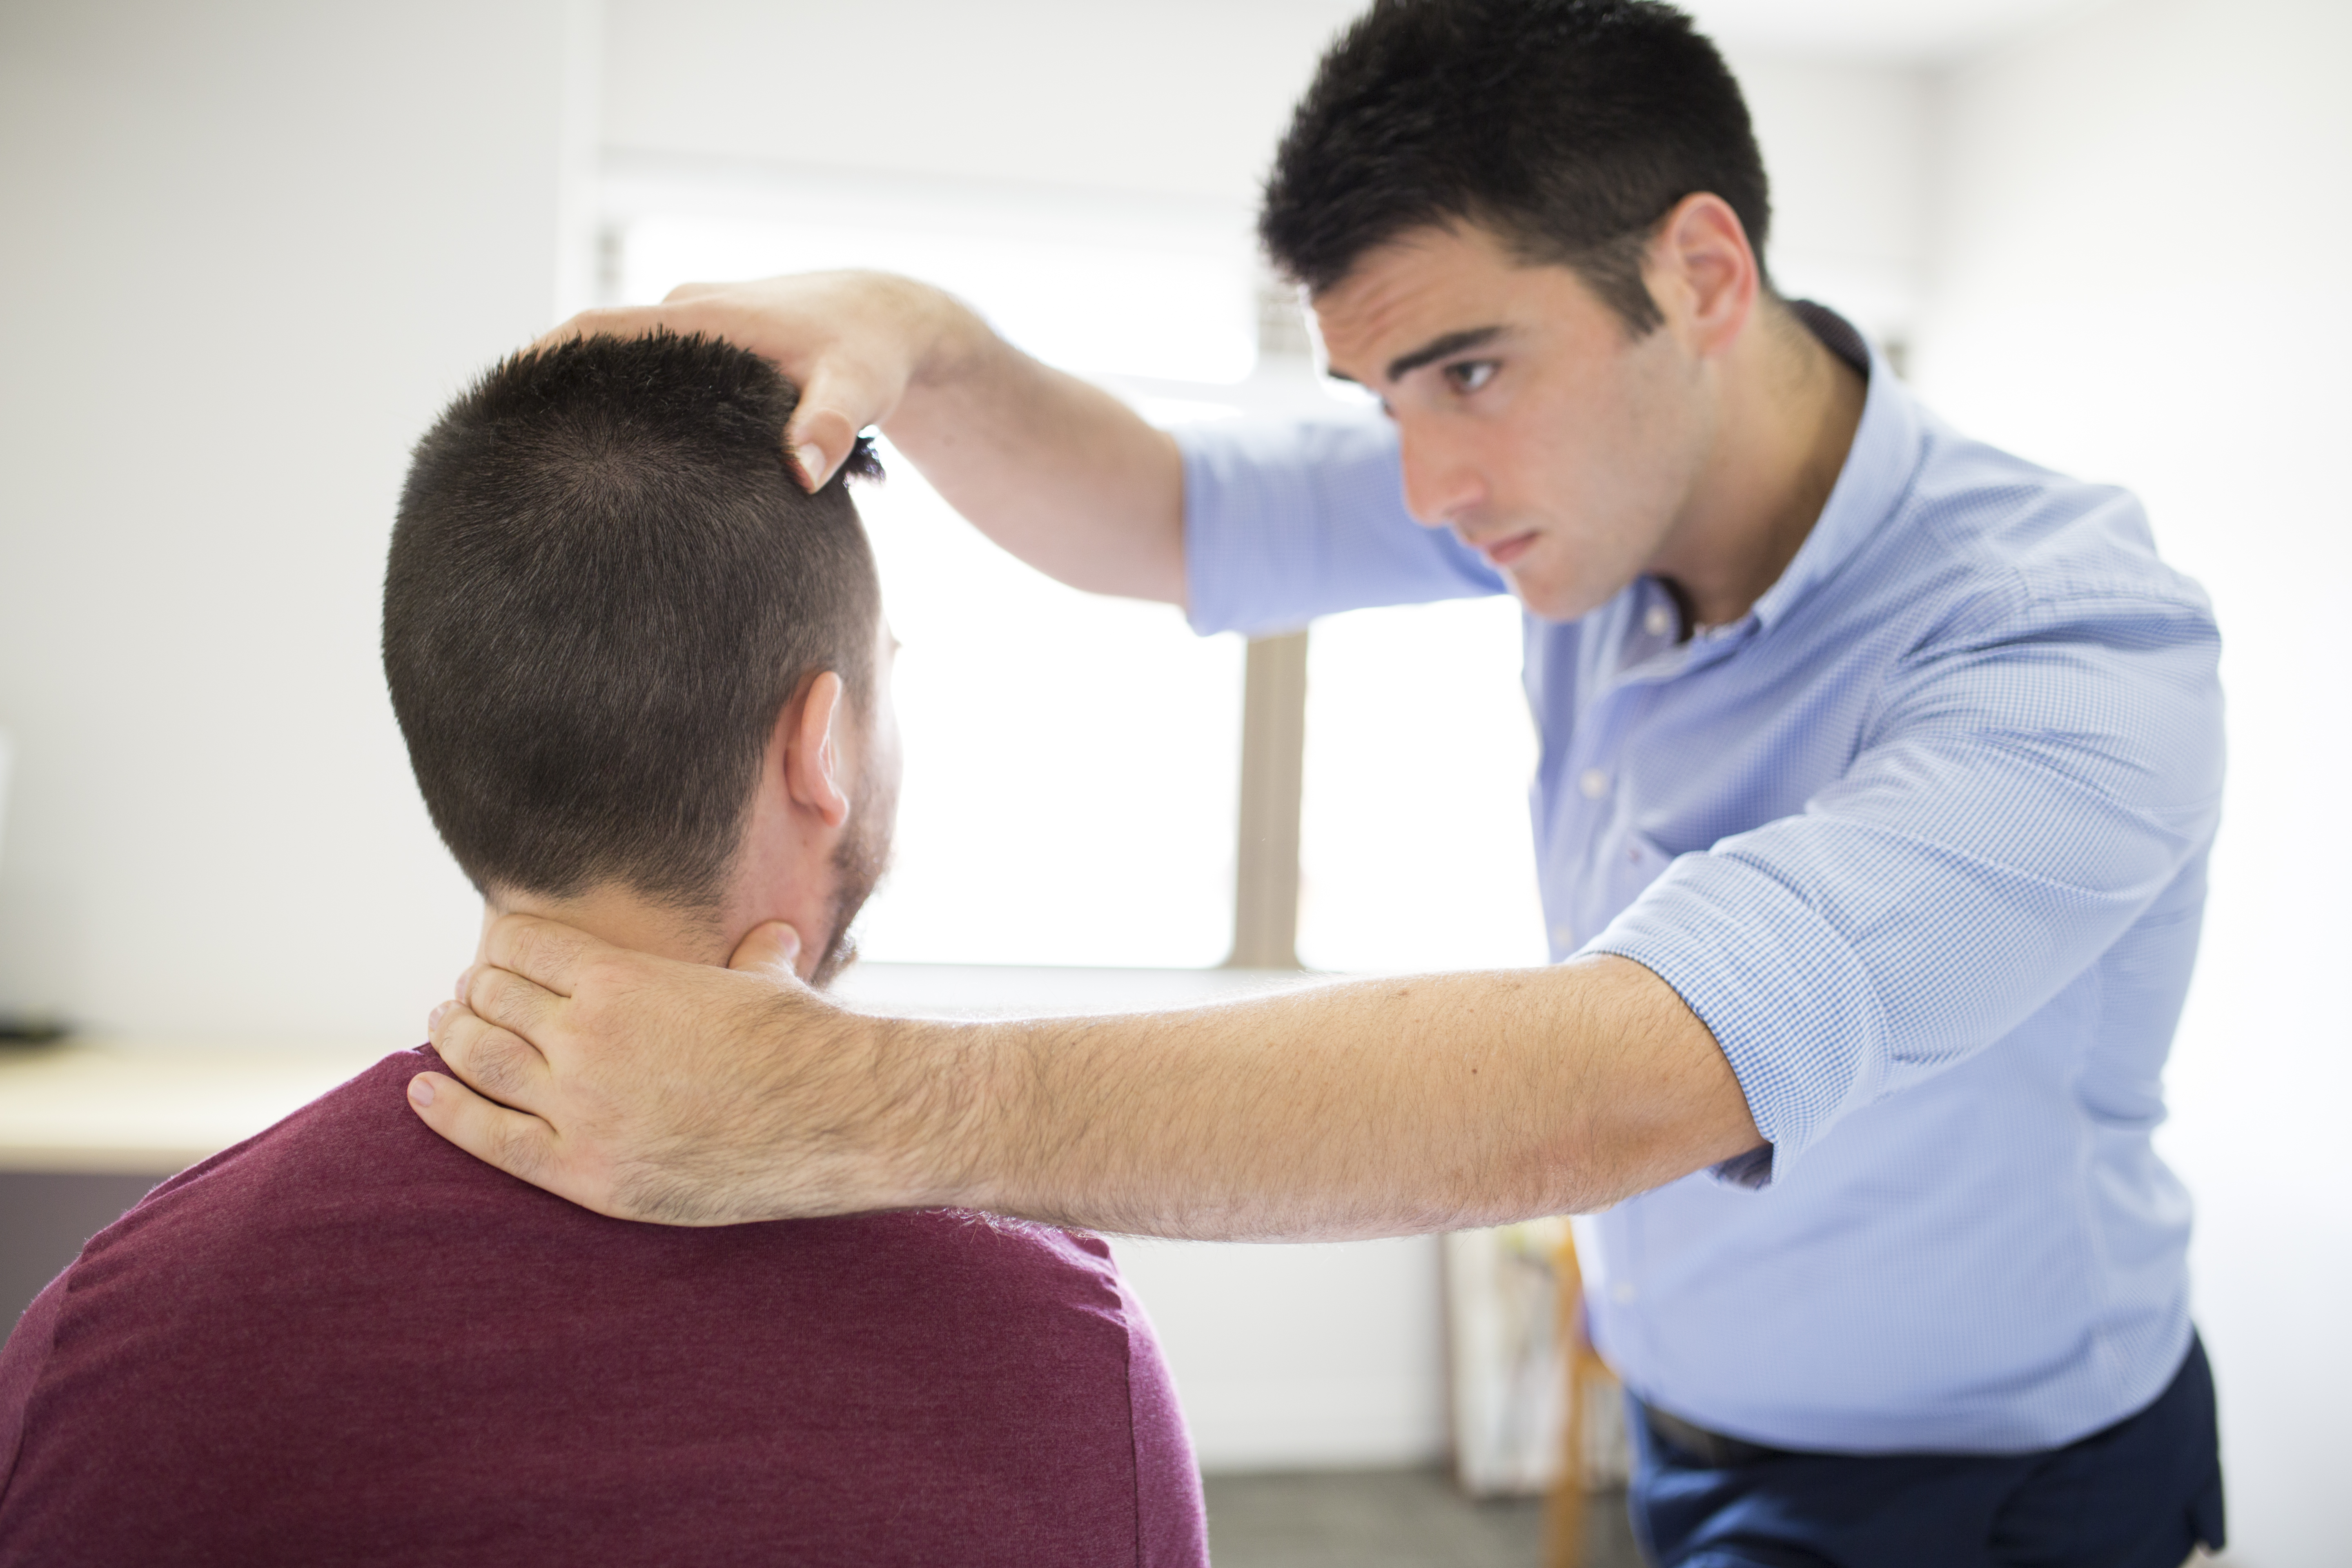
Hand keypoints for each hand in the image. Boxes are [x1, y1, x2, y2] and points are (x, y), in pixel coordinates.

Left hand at [410, 914, 971, 1224]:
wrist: (835, 1118)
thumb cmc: (805, 1045)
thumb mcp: (766, 981)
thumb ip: (751, 956)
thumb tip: (772, 938)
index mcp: (622, 979)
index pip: (521, 946)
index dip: (504, 948)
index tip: (500, 959)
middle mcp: (586, 1037)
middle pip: (490, 999)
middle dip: (473, 992)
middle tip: (464, 997)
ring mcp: (579, 1106)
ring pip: (477, 1060)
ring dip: (450, 1039)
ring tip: (443, 1033)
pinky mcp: (584, 1170)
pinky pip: (487, 1136)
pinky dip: (443, 1111)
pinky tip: (419, 1092)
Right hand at [535, 271, 974, 490]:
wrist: (893, 322)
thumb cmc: (872, 354)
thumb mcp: (858, 387)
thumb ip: (829, 424)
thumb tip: (801, 472)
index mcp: (702, 319)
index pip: (596, 333)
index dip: (541, 364)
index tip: (496, 406)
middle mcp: (687, 318)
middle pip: (595, 352)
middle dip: (551, 395)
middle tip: (505, 454)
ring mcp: (696, 333)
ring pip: (625, 368)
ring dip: (591, 405)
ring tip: (544, 471)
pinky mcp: (712, 356)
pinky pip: (654, 378)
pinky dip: (630, 409)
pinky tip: (615, 465)